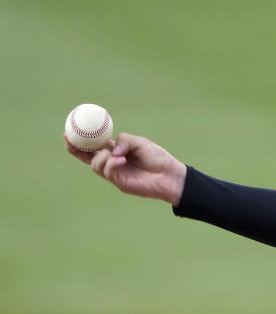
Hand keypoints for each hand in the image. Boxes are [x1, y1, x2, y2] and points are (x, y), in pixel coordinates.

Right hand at [65, 133, 186, 205]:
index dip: (81, 141)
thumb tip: (111, 149)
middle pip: (87, 158)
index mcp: (116, 151)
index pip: (94, 146)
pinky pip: (107, 172)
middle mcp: (112, 163)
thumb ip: (124, 141)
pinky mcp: (120, 183)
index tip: (69, 130)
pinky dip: (111, 164)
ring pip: (95, 165)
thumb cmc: (157, 158)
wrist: (170, 175)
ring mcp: (115, 174)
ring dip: (101, 157)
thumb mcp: (140, 142)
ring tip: (115, 154)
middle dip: (75, 150)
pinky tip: (121, 160)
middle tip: (68, 140)